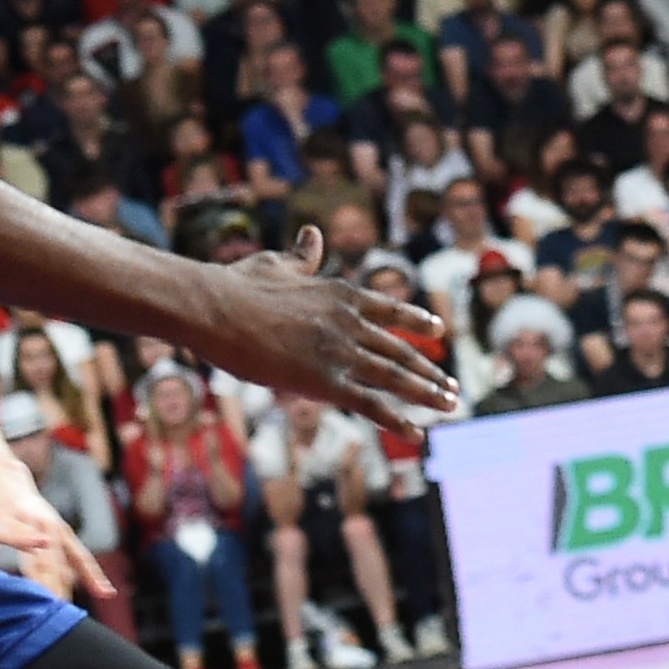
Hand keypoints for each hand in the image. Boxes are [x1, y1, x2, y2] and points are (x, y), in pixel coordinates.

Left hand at [0, 458, 109, 602]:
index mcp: (2, 518)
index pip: (14, 529)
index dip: (26, 538)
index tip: (42, 543)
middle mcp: (32, 519)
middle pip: (44, 553)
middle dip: (49, 579)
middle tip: (53, 607)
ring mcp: (51, 524)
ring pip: (63, 558)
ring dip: (65, 585)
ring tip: (68, 611)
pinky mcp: (62, 532)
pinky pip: (80, 556)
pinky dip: (92, 574)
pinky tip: (105, 592)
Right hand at [195, 227, 457, 431]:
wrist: (216, 307)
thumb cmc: (238, 285)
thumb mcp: (278, 263)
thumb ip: (303, 256)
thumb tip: (313, 234)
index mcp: (341, 294)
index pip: (390, 309)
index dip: (417, 322)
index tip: (439, 331)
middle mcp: (350, 322)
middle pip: (400, 349)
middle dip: (429, 370)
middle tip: (453, 386)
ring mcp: (341, 352)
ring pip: (395, 376)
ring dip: (426, 393)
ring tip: (450, 405)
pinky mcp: (325, 381)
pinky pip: (371, 404)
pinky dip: (397, 421)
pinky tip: (417, 434)